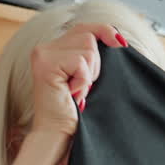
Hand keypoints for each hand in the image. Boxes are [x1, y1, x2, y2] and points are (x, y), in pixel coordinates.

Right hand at [29, 23, 128, 137]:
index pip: (84, 27)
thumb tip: (118, 39)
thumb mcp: (89, 78)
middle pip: (88, 34)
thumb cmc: (75, 113)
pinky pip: (81, 62)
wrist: (60, 136)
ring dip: (90, 74)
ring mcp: (42, 54)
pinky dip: (83, 81)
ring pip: (87, 47)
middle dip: (96, 63)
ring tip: (77, 91)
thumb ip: (94, 56)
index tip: (122, 44)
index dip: (105, 32)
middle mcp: (44, 48)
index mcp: (54, 49)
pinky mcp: (45, 64)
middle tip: (84, 86)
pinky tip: (72, 94)